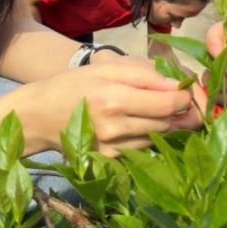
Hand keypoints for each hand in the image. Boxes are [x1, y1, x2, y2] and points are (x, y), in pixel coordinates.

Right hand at [29, 55, 201, 156]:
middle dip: (180, 110)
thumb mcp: (107, 68)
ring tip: (154, 107)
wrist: (39, 115)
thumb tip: (180, 84)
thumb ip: (145, 73)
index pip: (169, 103)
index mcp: (115, 98)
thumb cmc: (74, 84)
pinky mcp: (110, 159)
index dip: (186, 96)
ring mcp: (113, 148)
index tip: (187, 88)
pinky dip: (148, 134)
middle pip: (168, 122)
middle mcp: (116, 127)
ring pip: (159, 136)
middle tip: (178, 97)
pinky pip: (143, 146)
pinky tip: (138, 122)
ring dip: (165, 122)